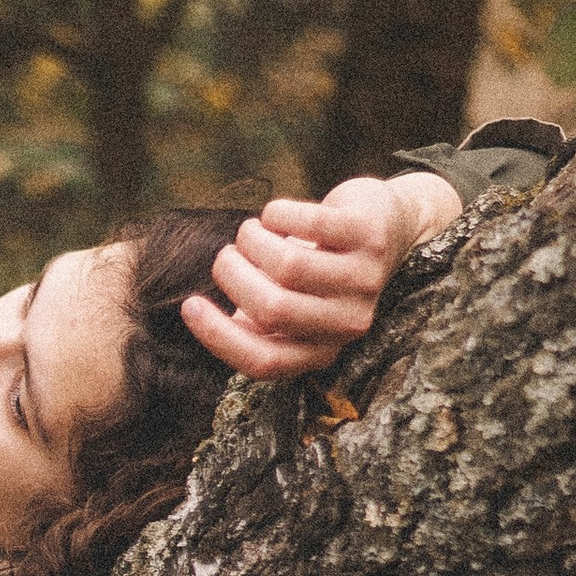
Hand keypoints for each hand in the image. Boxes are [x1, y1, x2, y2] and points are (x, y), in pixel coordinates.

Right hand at [182, 170, 461, 381]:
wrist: (386, 228)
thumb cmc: (320, 271)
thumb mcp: (290, 306)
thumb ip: (252, 321)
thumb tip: (199, 316)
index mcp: (322, 350)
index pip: (263, 361)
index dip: (217, 336)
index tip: (189, 305)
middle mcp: (349, 324)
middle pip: (272, 309)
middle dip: (233, 277)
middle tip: (225, 257)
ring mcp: (366, 280)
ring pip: (288, 265)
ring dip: (252, 241)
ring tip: (249, 232)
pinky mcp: (371, 236)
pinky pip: (310, 223)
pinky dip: (277, 214)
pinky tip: (274, 214)